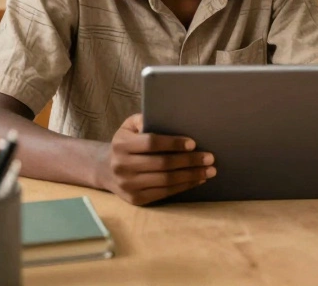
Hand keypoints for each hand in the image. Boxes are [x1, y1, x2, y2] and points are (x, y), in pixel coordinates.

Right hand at [94, 114, 215, 205]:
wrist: (107, 169)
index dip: (173, 143)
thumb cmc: (127, 143)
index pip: (151, 143)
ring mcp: (128, 185)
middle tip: (210, 158)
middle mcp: (122, 166)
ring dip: (191, 175)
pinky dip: (183, 186)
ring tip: (210, 171)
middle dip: (189, 161)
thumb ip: (144, 119)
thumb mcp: (129, 126)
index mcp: (121, 144)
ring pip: (165, 180)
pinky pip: (164, 193)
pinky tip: (197, 180)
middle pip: (162, 164)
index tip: (194, 143)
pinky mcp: (135, 199)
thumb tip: (165, 118)